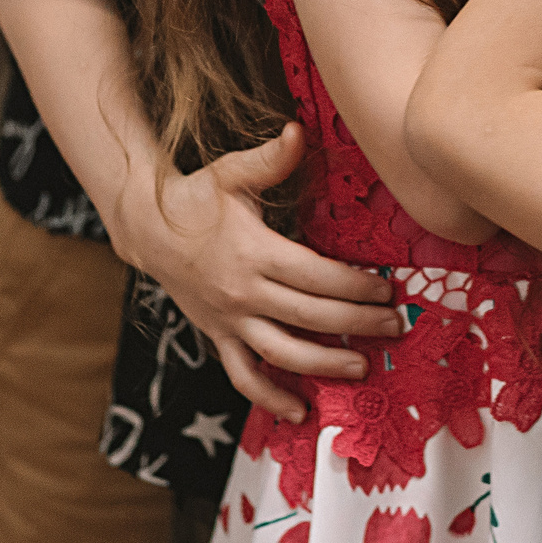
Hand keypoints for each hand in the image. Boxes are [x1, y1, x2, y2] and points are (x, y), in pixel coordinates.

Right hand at [113, 123, 402, 422]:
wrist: (147, 229)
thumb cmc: (196, 198)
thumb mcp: (230, 173)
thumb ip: (268, 159)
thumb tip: (297, 131)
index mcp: (253, 252)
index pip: (315, 276)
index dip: (353, 285)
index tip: (386, 289)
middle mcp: (242, 292)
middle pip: (309, 317)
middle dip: (356, 323)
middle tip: (394, 325)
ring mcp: (229, 320)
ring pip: (281, 353)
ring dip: (323, 365)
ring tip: (361, 366)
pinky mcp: (218, 336)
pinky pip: (244, 376)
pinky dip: (271, 397)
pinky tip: (300, 412)